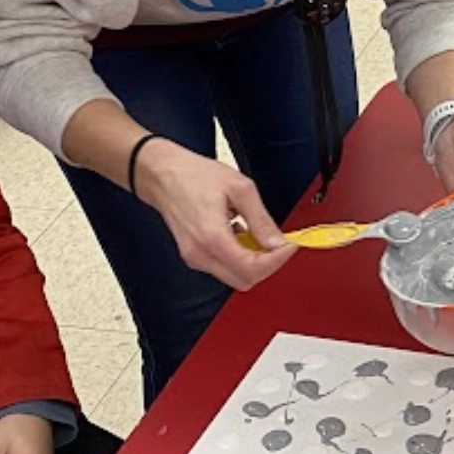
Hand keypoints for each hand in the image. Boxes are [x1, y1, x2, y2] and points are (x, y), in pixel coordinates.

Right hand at [135, 139, 297, 289]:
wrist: (163, 174)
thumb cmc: (194, 176)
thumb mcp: (239, 189)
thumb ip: (261, 219)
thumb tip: (278, 241)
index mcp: (212, 238)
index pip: (252, 269)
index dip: (277, 260)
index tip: (290, 246)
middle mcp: (201, 254)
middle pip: (244, 280)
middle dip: (267, 265)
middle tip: (279, 243)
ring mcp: (195, 257)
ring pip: (234, 277)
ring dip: (253, 262)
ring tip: (257, 235)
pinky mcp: (193, 255)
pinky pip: (223, 267)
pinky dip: (239, 257)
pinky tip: (241, 235)